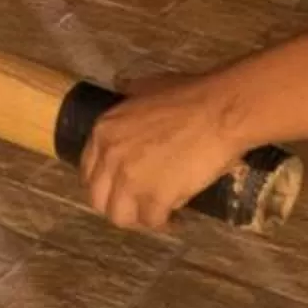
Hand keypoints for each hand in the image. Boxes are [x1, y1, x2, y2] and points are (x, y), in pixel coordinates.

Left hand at [82, 74, 250, 230]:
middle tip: (139, 205)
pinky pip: (152, 221)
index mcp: (103, 131)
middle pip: (98, 199)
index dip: (105, 184)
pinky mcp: (155, 197)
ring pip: (120, 216)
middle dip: (118, 205)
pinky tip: (176, 217)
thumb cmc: (189, 96)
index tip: (121, 188)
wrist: (219, 111)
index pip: (89, 172)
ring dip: (138, 218)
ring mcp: (130, 179)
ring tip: (157, 213)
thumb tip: (122, 85)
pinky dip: (165, 222)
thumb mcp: (147, 86)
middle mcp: (110, 156)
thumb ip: (129, 92)